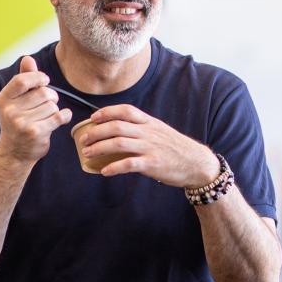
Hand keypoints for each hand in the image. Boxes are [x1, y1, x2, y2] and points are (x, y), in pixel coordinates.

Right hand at [0, 56, 71, 163]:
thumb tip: (28, 58)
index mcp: (4, 99)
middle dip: (50, 96)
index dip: (38, 77)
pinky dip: (64, 116)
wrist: (14, 153)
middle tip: (48, 103)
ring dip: (55, 109)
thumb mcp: (16, 100)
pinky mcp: (35, 133)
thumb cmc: (17, 122)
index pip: (22, 80)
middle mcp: (10, 111)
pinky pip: (58, 117)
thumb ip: (23, 79)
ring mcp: (22, 123)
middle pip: (42, 93)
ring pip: (52, 106)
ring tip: (47, 117)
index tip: (45, 81)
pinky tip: (62, 118)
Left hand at [77, 104, 219, 188]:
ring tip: (87, 153)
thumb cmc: (176, 149)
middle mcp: (148, 132)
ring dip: (99, 148)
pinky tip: (103, 171)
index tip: (93, 117)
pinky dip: (113, 168)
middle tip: (83, 139)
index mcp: (150, 123)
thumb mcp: (160, 132)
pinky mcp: (152, 164)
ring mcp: (150, 148)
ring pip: (119, 143)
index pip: (125, 110)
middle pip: (117, 126)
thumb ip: (142, 129)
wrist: (197, 163)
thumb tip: (120, 131)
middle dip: (96, 132)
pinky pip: (128, 164)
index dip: (107, 112)